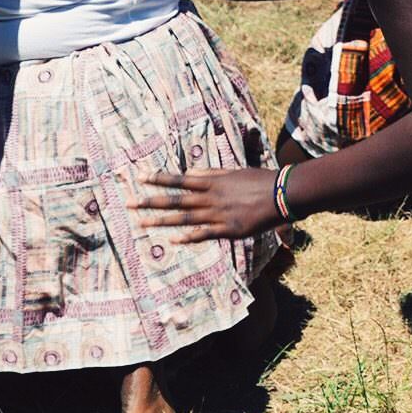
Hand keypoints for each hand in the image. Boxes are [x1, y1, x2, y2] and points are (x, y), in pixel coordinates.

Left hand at [131, 168, 279, 242]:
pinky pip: (204, 234)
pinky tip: (173, 240)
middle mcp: (211, 198)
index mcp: (213, 182)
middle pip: (175, 200)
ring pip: (184, 218)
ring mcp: (218, 215)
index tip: (140, 177)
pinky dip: (189, 237)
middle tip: (128, 203)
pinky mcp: (229, 230)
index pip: (180, 180)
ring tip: (140, 223)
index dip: (159, 179)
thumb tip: (190, 174)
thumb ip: (212, 174)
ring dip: (161, 221)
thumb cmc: (260, 181)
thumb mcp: (234, 172)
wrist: (283, 194)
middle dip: (150, 201)